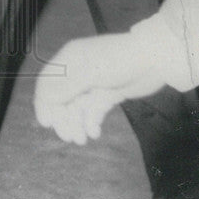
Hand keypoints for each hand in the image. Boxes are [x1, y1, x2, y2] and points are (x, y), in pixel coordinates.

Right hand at [34, 34, 163, 144]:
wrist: (154, 59)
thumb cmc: (117, 61)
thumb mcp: (87, 72)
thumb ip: (64, 87)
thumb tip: (44, 101)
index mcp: (69, 60)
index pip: (47, 82)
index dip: (44, 102)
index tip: (47, 123)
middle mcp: (78, 72)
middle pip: (61, 98)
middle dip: (64, 118)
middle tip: (70, 137)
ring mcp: (93, 83)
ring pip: (77, 107)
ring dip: (77, 123)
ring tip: (82, 139)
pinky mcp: (107, 94)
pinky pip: (93, 110)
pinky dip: (91, 122)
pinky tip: (94, 132)